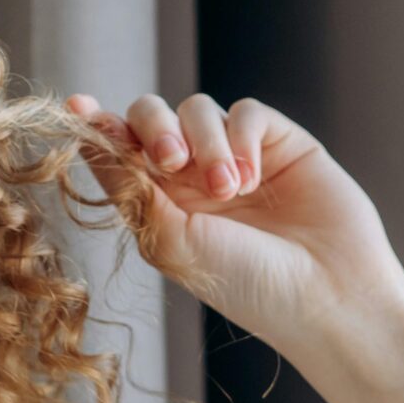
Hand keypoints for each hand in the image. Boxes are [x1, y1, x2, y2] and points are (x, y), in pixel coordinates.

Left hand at [64, 90, 403, 351]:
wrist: (326, 294)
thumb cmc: (246, 284)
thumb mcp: (170, 239)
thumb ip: (127, 184)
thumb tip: (83, 133)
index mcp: (162, 205)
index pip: (121, 152)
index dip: (99, 126)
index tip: (77, 107)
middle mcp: (195, 179)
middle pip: (154, 117)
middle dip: (154, 128)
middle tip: (172, 163)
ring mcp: (239, 157)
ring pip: (199, 109)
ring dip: (206, 143)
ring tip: (229, 189)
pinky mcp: (281, 143)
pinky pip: (247, 111)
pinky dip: (241, 136)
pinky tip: (251, 177)